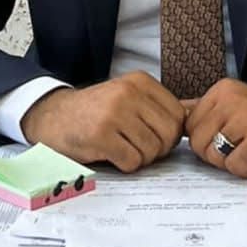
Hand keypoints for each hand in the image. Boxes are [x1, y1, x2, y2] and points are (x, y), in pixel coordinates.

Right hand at [21, 72, 185, 172]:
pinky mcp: (101, 135)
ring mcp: (114, 113)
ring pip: (152, 151)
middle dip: (157, 149)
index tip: (152, 136)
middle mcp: (129, 92)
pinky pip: (132, 162)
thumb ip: (156, 106)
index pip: (178, 116)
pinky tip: (110, 154)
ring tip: (121, 148)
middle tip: (136, 146)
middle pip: (169, 135)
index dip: (170, 135)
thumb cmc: (95, 112)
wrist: (53, 116)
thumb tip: (194, 120)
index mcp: (140, 81)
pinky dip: (125, 165)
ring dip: (139, 158)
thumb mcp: (127, 97)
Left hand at [184, 79, 246, 177]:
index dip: (207, 141)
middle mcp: (231, 99)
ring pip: (214, 156)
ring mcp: (246, 117)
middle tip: (242, 146)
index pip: (189, 127)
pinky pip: (235, 166)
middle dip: (217, 154)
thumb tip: (174, 112)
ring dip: (234, 162)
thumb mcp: (236, 105)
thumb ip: (206, 109)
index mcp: (222, 90)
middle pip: (197, 144)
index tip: (230, 137)